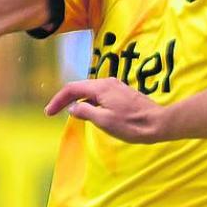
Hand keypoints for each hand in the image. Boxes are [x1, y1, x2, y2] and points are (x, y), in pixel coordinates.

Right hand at [44, 78, 166, 142]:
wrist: (159, 123)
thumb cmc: (132, 124)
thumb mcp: (104, 121)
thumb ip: (85, 112)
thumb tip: (73, 108)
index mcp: (101, 87)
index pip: (72, 88)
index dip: (58, 100)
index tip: (48, 112)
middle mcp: (108, 83)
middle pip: (80, 87)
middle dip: (65, 99)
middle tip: (53, 112)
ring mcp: (116, 87)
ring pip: (90, 91)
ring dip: (78, 101)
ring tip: (68, 113)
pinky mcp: (123, 93)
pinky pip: (100, 95)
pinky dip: (90, 102)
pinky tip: (89, 112)